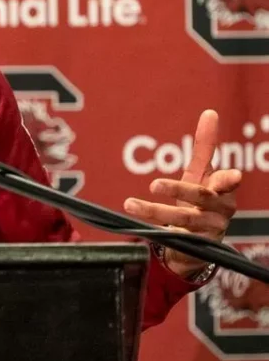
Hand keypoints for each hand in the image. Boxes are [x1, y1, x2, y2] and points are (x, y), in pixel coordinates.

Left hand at [123, 109, 241, 278]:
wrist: (198, 242)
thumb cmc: (200, 199)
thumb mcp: (201, 173)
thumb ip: (205, 146)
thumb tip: (210, 113)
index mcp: (223, 189)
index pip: (227, 181)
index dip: (228, 179)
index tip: (231, 176)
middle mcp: (221, 209)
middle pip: (200, 197)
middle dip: (178, 190)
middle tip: (153, 185)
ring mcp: (210, 230)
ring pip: (183, 218)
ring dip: (154, 211)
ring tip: (129, 204)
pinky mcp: (196, 247)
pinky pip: (175, 238)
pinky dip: (158, 232)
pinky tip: (141, 228)